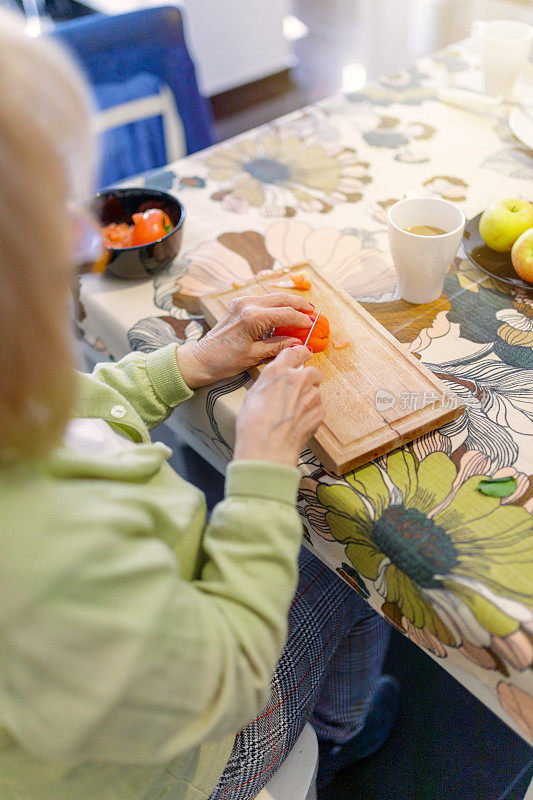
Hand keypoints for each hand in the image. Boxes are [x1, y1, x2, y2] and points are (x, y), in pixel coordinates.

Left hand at [175, 294, 314, 388]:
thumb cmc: (226, 360)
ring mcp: (242, 302)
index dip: (301, 319)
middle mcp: (248, 305)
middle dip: (299, 304)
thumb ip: (279, 346)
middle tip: (313, 310)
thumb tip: (299, 343)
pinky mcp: (238, 304)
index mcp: (252, 318)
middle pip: (281, 299)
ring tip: (303, 308)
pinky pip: (263, 300)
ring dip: (289, 302)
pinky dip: (276, 303)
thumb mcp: (255, 356)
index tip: (312, 324)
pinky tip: (285, 310)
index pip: (285, 314)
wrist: (202, 358)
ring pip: (273, 296)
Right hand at [234, 345, 323, 466]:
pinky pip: (318, 407)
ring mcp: (311, 395)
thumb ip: (268, 382)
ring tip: (293, 412)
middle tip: (296, 390)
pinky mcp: (319, 411)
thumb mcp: (252, 395)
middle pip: (311, 370)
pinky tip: (298, 422)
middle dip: (306, 378)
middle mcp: (297, 379)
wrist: (268, 447)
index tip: (302, 355)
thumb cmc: (254, 425)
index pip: (295, 352)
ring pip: (315, 390)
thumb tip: (272, 382)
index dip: (299, 354)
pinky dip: (311, 413)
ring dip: (308, 397)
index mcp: (278, 371)